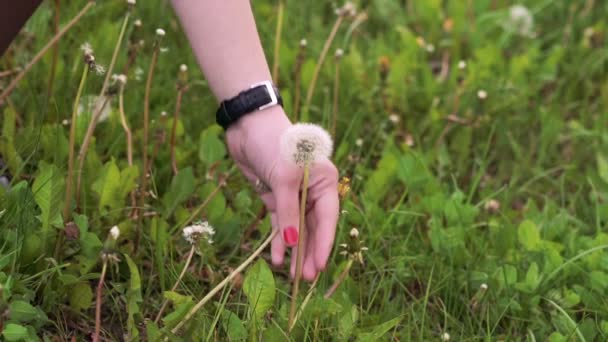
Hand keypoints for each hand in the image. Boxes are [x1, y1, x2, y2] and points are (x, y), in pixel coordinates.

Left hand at [225, 106, 338, 280]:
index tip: (320, 266)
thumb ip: (287, 213)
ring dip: (294, 250)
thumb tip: (291, 243)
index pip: (327, 218)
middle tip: (307, 278)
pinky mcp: (274, 196)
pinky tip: (278, 258)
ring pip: (296, 229)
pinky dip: (278, 239)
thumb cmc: (274, 144)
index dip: (324, 243)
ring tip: (293, 275)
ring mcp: (292, 194)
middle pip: (313, 227)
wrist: (248, 125)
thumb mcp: (282, 179)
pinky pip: (279, 223)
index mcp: (324, 181)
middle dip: (309, 252)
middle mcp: (312, 189)